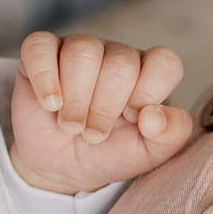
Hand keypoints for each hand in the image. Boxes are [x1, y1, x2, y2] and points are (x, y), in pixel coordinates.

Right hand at [9, 30, 192, 194]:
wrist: (64, 167)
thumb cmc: (112, 153)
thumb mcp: (151, 153)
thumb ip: (172, 134)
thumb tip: (153, 116)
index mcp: (149, 73)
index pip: (164, 61)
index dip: (149, 93)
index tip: (132, 119)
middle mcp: (117, 55)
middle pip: (121, 63)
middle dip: (106, 109)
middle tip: (94, 134)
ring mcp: (79, 49)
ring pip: (83, 52)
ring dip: (77, 99)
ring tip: (72, 126)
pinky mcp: (41, 53)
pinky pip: (40, 47)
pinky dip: (45, 79)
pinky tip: (51, 104)